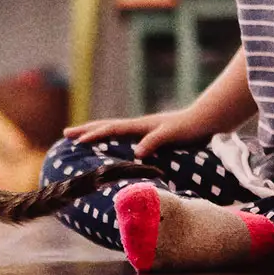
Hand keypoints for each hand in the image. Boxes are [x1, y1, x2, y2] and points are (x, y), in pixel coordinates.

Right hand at [63, 108, 220, 158]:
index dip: (94, 134)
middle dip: (86, 129)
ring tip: (81, 137)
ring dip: (96, 132)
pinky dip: (112, 139)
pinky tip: (111, 147)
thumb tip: (135, 153)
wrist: (207, 120)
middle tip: (66, 133)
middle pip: (107, 125)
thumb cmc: (191, 128)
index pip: (111, 129)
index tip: (76, 140)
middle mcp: (139, 126)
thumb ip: (155, 142)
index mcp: (141, 126)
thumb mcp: (172, 135)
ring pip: (114, 130)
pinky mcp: (151, 136)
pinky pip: (124, 137)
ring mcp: (144, 130)